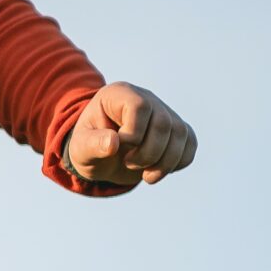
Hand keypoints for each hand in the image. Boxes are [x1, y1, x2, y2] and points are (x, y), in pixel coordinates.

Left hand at [64, 82, 195, 189]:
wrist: (100, 155)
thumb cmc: (88, 148)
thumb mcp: (80, 148)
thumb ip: (92, 144)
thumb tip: (113, 143)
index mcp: (120, 95)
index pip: (140, 107)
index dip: (133, 134)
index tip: (117, 149)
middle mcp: (146, 99)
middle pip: (163, 123)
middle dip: (148, 154)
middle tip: (129, 164)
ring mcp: (164, 113)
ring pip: (181, 134)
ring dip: (165, 163)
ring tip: (145, 175)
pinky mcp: (175, 130)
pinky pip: (190, 143)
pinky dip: (179, 162)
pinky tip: (158, 170)